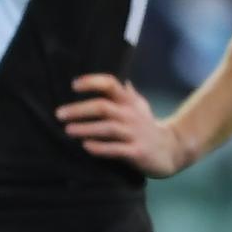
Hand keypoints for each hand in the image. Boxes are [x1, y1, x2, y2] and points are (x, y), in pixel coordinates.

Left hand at [56, 74, 189, 177]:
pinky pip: (116, 149)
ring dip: (85, 128)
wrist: (172, 151)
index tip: (73, 85)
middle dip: (79, 110)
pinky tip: (86, 146)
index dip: (92, 81)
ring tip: (67, 130)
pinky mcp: (137, 152)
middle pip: (102, 107)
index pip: (110, 84)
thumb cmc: (147, 126)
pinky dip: (100, 147)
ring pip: (107, 128)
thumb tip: (120, 79)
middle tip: (59, 114)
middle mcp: (131, 115)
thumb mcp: (138, 106)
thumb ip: (126, 93)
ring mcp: (135, 133)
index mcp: (128, 101)